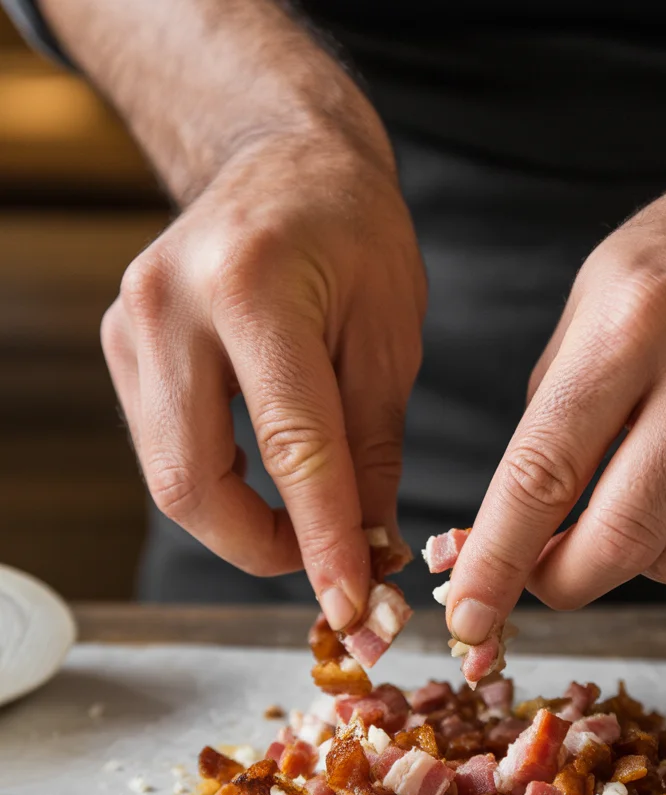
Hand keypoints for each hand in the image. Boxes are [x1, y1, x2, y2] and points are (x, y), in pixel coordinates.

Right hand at [40, 0, 425, 629]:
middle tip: (331, 570)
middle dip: (265, 551)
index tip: (354, 607)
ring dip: (243, 526)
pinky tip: (272, 486)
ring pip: (171, 479)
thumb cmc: (353, 235)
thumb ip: (373, 449)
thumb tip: (367, 550)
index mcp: (252, 287)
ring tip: (312, 528)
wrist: (281, 162)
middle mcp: (170, 305)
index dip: (322, 542)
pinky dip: (222, 488)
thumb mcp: (390, 337)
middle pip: (193, 484)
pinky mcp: (122, 347)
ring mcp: (132, 326)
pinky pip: (166, 450)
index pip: (290, 448)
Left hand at [443, 61, 665, 642]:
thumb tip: (496, 543)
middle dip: (567, 583)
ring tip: (643, 491)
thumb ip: (543, 430)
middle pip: (624, 536)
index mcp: (632, 324)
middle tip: (547, 579)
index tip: (470, 615)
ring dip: (642, 552)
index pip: (545, 471)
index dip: (499, 557)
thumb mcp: (584, 317)